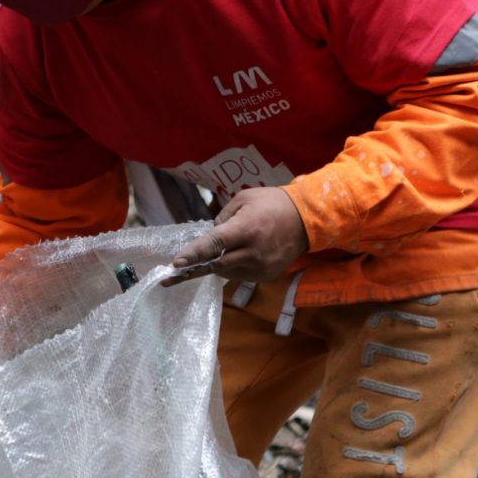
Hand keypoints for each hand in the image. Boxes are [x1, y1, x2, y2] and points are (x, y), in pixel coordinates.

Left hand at [163, 186, 307, 286]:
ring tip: (209, 258)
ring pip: (226, 273)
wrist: (307, 219)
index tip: (175, 263)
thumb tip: (210, 237)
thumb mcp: (243, 199)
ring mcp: (261, 267)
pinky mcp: (267, 276)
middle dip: (194, 269)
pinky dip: (231, 268)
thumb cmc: (271, 204)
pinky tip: (234, 257)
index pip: (214, 245)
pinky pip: (240, 275)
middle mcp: (253, 252)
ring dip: (215, 266)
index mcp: (245, 229)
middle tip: (170, 277)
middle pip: (216, 265)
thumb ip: (222, 219)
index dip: (193, 254)